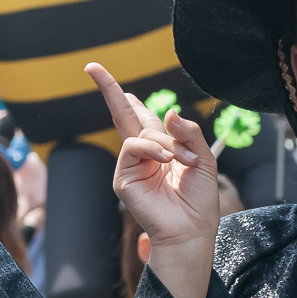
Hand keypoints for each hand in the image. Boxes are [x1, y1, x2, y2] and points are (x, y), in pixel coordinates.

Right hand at [90, 62, 217, 297]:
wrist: (192, 230)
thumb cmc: (199, 200)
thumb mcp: (204, 159)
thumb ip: (189, 133)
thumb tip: (169, 112)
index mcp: (160, 148)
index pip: (140, 117)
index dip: (126, 97)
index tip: (103, 76)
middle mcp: (143, 155)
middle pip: (122, 115)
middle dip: (109, 90)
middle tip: (92, 67)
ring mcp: (130, 167)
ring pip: (140, 133)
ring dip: (164, 142)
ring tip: (183, 161)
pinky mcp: (123, 179)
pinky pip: (133, 148)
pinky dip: (152, 149)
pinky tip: (168, 161)